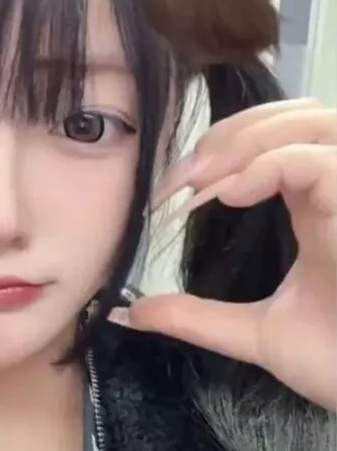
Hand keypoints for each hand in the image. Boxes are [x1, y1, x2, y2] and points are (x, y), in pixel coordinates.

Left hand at [111, 99, 336, 409]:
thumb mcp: (256, 335)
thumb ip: (197, 317)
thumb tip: (132, 313)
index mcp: (319, 208)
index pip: (277, 140)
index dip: (220, 150)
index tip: (169, 191)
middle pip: (295, 115)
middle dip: (230, 133)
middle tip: (181, 177)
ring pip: (312, 121)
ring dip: (248, 141)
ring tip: (203, 180)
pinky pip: (322, 162)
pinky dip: (273, 165)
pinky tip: (233, 194)